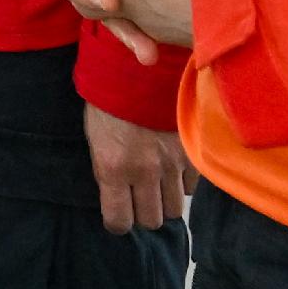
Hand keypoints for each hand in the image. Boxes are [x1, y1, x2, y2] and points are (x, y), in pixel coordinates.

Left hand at [83, 103, 191, 233]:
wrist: (138, 66)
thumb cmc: (108, 102)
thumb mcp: (95, 139)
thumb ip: (108, 172)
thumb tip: (118, 198)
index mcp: (113, 168)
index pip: (119, 221)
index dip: (118, 222)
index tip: (119, 216)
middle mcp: (144, 171)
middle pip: (151, 220)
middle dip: (144, 213)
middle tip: (139, 199)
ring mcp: (172, 162)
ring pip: (174, 208)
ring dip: (165, 200)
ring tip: (157, 185)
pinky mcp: (191, 152)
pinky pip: (191, 187)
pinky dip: (182, 183)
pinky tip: (173, 169)